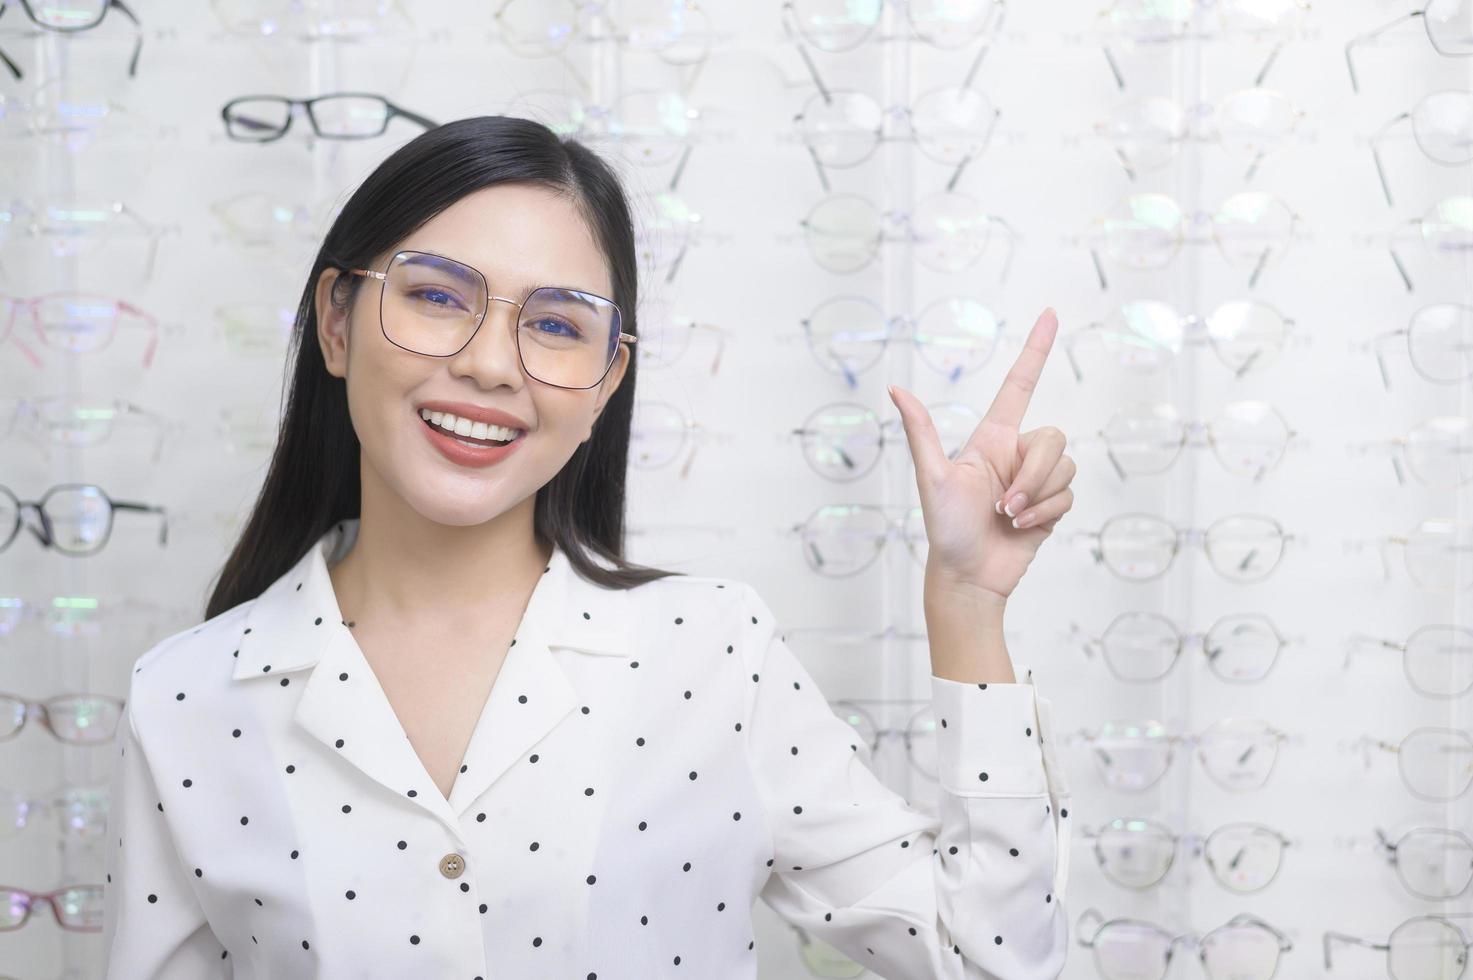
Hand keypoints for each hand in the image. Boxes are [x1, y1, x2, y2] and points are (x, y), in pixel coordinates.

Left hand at [888, 308, 1074, 606]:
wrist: (968, 575)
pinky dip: (1046, 513)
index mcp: (991, 439)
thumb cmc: (945, 528)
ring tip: (1008, 518)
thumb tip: (895, 390)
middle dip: (1033, 473)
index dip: (1035, 350)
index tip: (1050, 313)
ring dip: (1037, 497)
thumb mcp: (932, 478)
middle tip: (1004, 504)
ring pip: (1065, 467)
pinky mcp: (1051, 505)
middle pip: (1052, 438)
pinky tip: (1021, 528)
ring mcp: (1035, 479)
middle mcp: (1016, 453)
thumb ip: (922, 432)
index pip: (1019, 385)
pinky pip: (1069, 495)